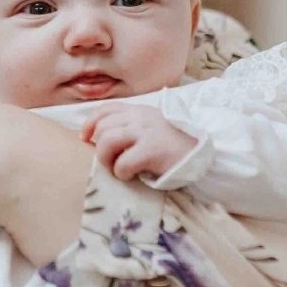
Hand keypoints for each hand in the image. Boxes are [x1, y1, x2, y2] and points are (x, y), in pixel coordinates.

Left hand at [81, 104, 198, 182]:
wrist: (203, 156)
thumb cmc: (177, 146)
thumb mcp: (153, 128)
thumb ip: (132, 127)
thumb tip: (101, 138)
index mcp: (140, 111)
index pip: (106, 109)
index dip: (90, 123)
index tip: (84, 138)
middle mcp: (140, 117)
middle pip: (102, 128)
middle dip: (99, 148)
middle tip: (110, 162)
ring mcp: (145, 132)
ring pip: (106, 142)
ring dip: (106, 161)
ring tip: (117, 170)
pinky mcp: (151, 150)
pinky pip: (122, 163)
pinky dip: (122, 173)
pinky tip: (132, 176)